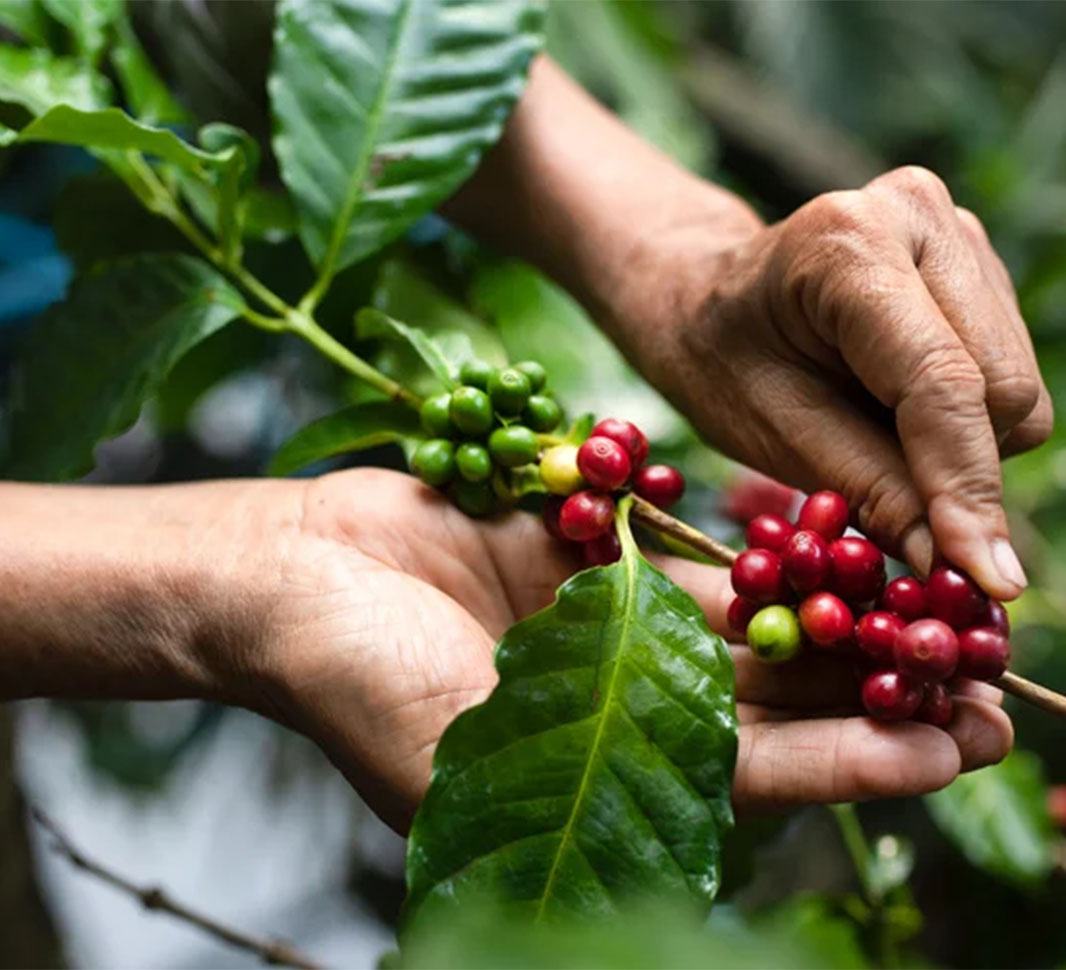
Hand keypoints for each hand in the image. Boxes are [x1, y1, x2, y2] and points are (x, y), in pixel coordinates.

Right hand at [248, 469, 1010, 830]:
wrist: (291, 573)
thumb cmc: (357, 681)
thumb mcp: (477, 752)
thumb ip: (615, 768)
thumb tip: (759, 804)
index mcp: (600, 773)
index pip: (752, 774)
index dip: (854, 763)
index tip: (951, 747)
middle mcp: (620, 702)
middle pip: (774, 700)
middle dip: (878, 688)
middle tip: (990, 680)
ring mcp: (609, 622)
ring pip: (750, 622)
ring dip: (842, 612)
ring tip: (939, 601)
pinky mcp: (592, 548)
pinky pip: (694, 547)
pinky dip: (764, 545)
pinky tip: (836, 532)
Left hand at [636, 167, 1050, 599]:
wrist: (701, 298)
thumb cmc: (719, 363)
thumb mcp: (772, 433)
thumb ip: (871, 492)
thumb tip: (961, 571)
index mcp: (848, 245)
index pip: (940, 382)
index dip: (966, 487)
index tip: (986, 579)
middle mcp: (919, 215)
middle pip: (1001, 390)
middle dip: (959, 469)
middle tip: (890, 503)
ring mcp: (954, 232)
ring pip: (1015, 388)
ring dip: (960, 445)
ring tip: (871, 430)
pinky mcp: (974, 263)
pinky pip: (1005, 374)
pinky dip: (961, 418)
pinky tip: (891, 403)